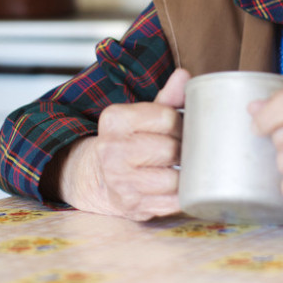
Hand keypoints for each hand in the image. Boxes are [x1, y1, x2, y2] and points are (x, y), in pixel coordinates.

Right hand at [48, 68, 190, 220]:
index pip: (166, 117)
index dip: (181, 123)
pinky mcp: (132, 206)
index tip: (179, 128)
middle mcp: (112, 150)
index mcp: (115, 120)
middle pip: (171, 149)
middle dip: (184, 149)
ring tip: (183, 167)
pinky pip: (172, 201)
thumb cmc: (128, 142)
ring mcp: (120, 181)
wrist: (97, 177)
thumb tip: (185, 76)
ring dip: (185, 174)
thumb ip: (166, 98)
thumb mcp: (141, 115)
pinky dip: (183, 194)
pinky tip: (180, 185)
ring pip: (173, 178)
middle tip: (184, 149)